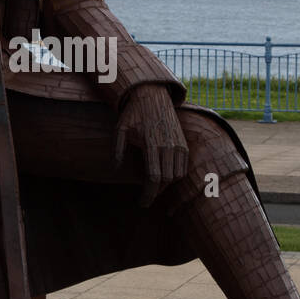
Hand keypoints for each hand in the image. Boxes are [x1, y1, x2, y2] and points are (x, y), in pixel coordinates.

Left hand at [114, 83, 187, 206]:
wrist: (152, 95)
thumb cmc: (133, 113)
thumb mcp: (119, 129)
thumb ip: (117, 150)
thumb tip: (116, 169)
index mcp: (151, 144)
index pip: (154, 177)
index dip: (148, 194)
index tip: (142, 203)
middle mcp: (168, 145)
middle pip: (166, 180)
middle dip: (156, 192)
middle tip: (146, 197)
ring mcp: (178, 144)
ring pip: (176, 175)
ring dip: (166, 185)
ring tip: (153, 186)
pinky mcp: (183, 143)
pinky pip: (183, 167)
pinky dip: (176, 175)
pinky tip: (164, 176)